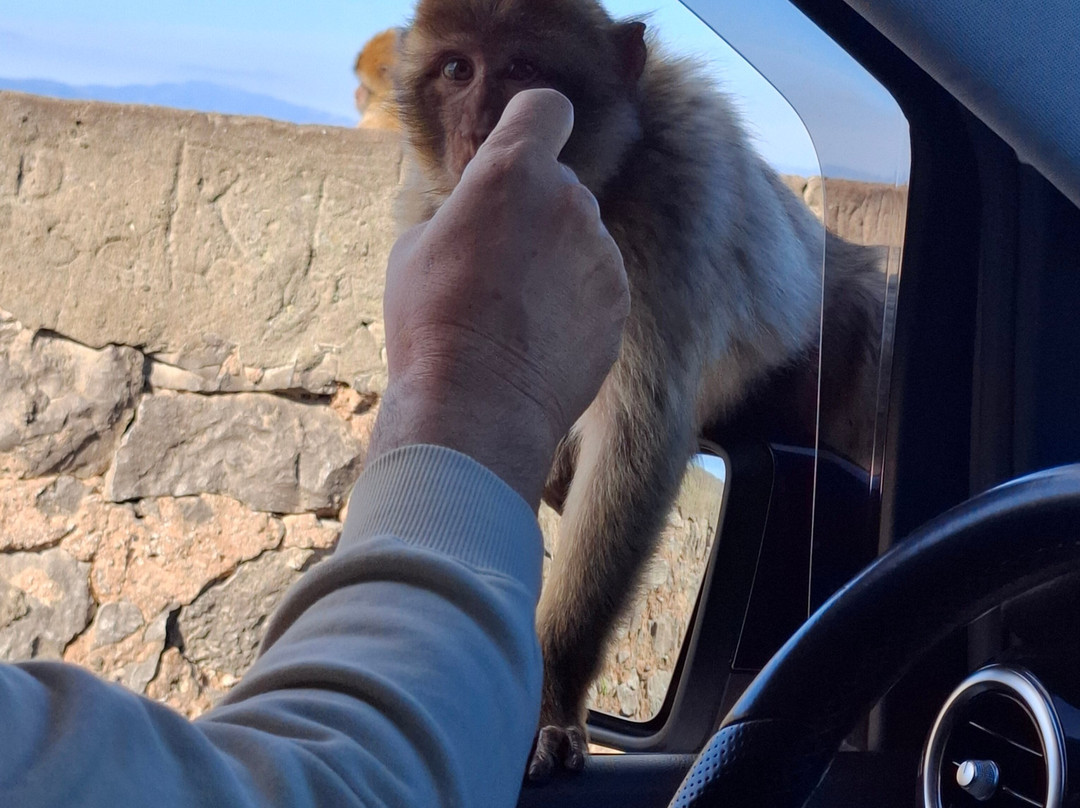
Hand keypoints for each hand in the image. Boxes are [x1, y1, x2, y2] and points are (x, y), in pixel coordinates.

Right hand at [370, 89, 629, 506]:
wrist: (477, 407)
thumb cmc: (432, 324)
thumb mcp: (414, 249)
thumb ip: (458, 210)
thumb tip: (474, 212)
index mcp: (513, 172)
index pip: (546, 108)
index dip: (532, 124)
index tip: (520, 148)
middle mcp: (570, 201)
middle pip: (560, 184)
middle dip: (534, 210)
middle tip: (497, 262)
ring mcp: (602, 255)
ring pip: (580, 238)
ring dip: (556, 258)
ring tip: (515, 311)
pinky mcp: (618, 304)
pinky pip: (596, 284)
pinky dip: (575, 300)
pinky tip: (540, 336)